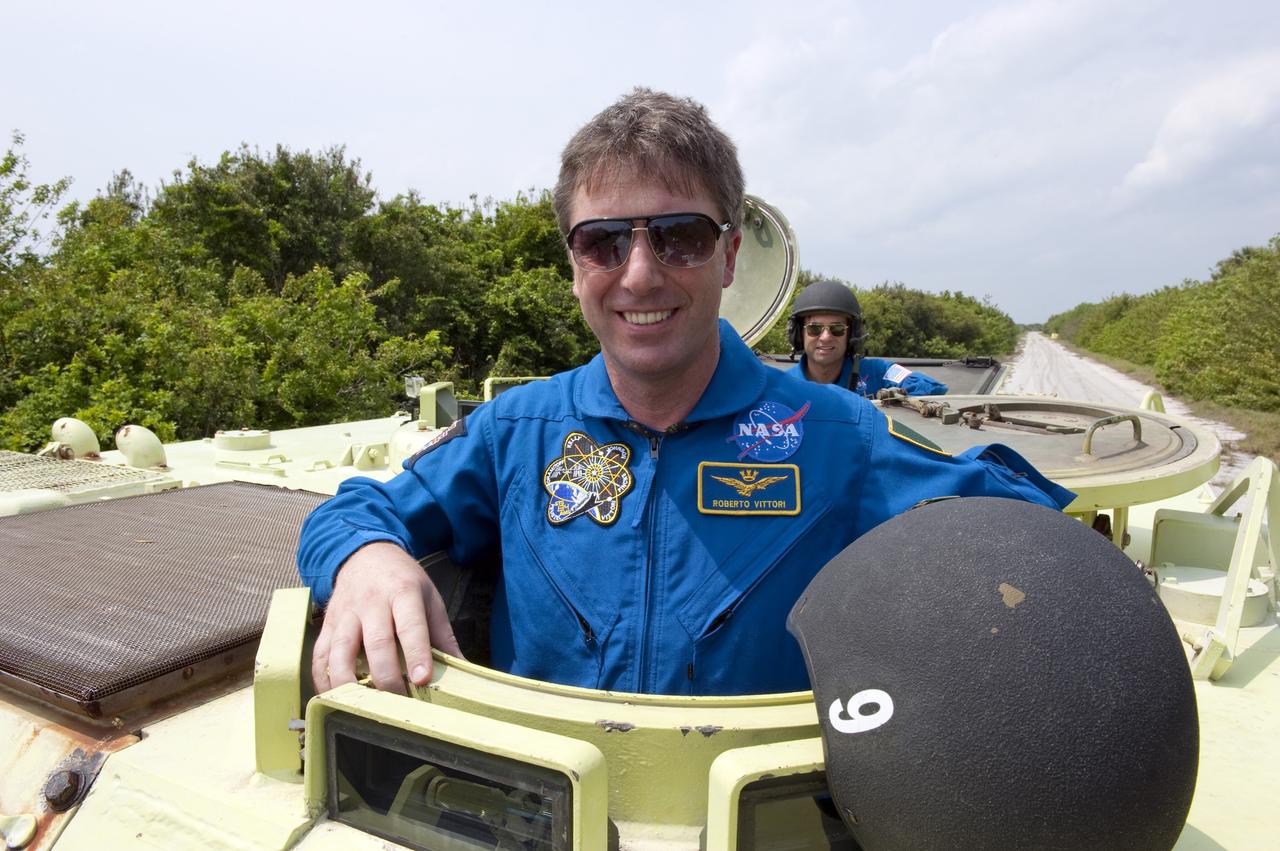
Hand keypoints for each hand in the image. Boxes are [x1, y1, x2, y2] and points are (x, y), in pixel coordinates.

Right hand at [311, 541, 463, 694]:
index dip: (416, 654)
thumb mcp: (429, 599)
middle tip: (398, 704)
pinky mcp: (328, 624)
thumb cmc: (403, 581)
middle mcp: (372, 602)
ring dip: (349, 683)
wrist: (366, 554)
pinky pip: (320, 655)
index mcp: (403, 593)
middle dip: (386, 677)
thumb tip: (464, 671)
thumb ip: (444, 636)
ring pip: (341, 651)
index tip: (422, 679)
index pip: (410, 626)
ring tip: (362, 707)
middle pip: (376, 643)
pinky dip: (323, 680)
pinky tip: (333, 699)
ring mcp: (346, 614)